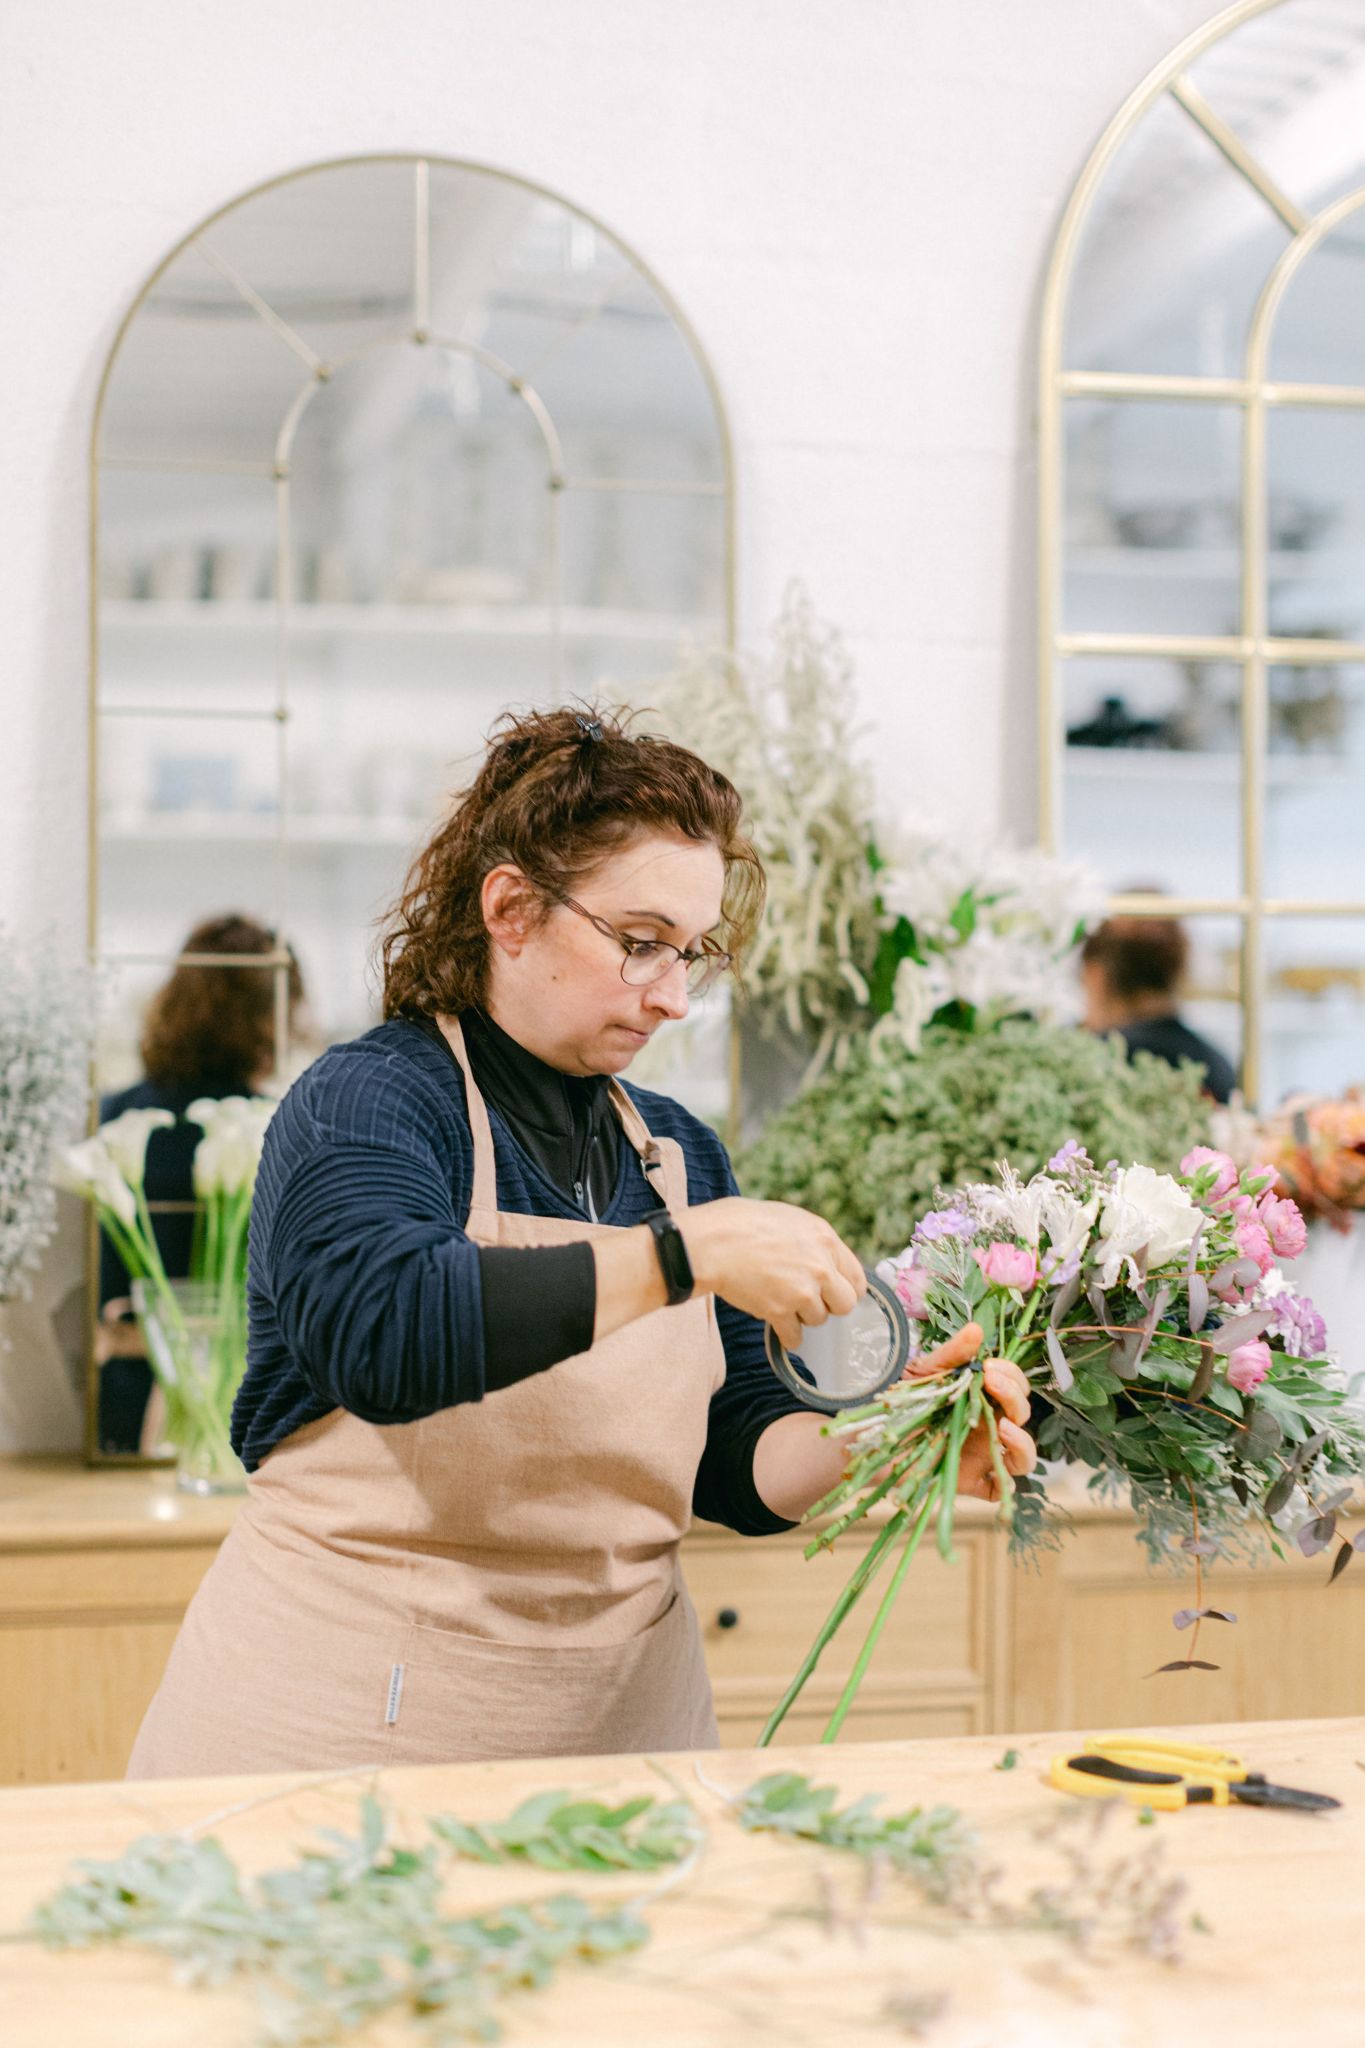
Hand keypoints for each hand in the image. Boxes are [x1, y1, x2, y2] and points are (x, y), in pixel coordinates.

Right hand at [679, 1197, 865, 1351]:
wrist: (712, 1242)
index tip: (834, 1292)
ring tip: (780, 1299)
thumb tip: (825, 1260)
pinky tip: (777, 1324)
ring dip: (802, 1316)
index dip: (845, 1288)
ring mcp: (802, 1291)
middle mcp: (820, 1266)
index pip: (857, 1277)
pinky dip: (787, 1335)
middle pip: (845, 1305)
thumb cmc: (741, 1224)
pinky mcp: (780, 1311)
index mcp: (825, 1239)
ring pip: (818, 1320)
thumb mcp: (789, 1219)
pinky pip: (795, 1336)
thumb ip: (813, 1242)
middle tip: (808, 1299)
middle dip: (828, 1305)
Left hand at [907, 1324, 1036, 1499]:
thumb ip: (952, 1354)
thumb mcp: (924, 1372)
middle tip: (991, 1382)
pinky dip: (1007, 1486)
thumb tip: (977, 1329)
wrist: (870, 1437)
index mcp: (983, 1400)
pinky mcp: (969, 1483)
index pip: (1014, 1387)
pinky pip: (999, 1490)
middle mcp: (989, 1428)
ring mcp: (982, 1457)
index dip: (1011, 1375)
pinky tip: (998, 1469)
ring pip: (1023, 1456)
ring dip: (1022, 1441)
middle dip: (1013, 1395)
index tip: (989, 1366)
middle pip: (1021, 1415)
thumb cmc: (900, 1402)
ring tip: (1003, 1427)